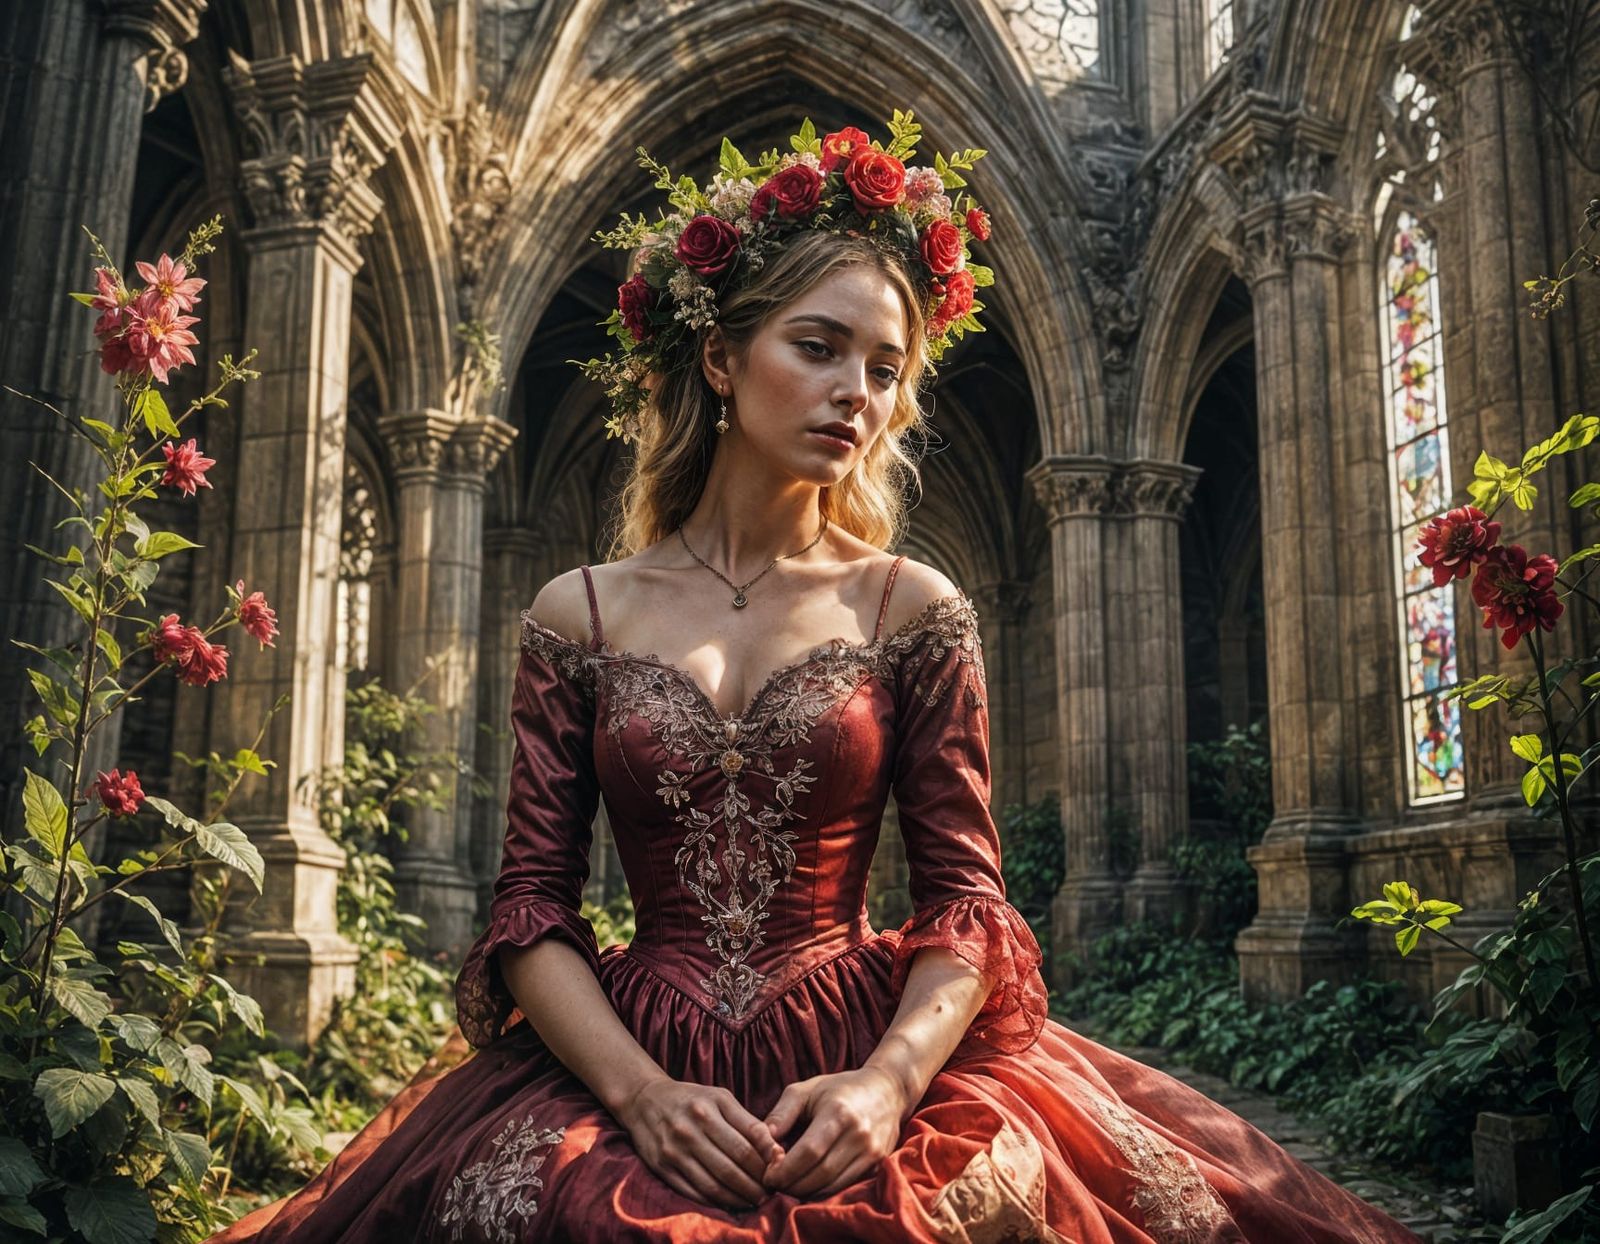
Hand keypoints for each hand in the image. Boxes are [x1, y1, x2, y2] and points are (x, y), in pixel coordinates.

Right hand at [615, 1077, 781, 1210]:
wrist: (645, 1101)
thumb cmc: (692, 1099)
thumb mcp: (720, 1098)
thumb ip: (747, 1122)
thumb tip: (775, 1150)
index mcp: (709, 1109)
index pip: (746, 1144)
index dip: (766, 1163)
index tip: (779, 1171)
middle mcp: (691, 1130)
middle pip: (732, 1167)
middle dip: (756, 1185)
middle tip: (770, 1193)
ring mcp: (674, 1151)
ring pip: (714, 1184)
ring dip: (738, 1197)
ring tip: (755, 1201)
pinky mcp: (663, 1168)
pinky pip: (694, 1191)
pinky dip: (715, 1201)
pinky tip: (730, 1202)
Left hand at [760, 1066, 908, 1199]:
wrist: (887, 1090)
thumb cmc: (839, 1089)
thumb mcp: (806, 1090)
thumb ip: (781, 1113)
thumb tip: (761, 1141)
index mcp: (838, 1112)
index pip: (808, 1152)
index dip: (784, 1169)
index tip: (767, 1174)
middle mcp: (859, 1135)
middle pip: (820, 1174)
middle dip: (791, 1185)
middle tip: (774, 1184)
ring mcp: (872, 1153)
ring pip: (833, 1186)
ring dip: (806, 1192)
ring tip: (789, 1185)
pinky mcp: (878, 1165)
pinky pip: (845, 1187)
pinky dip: (823, 1191)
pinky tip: (810, 1183)